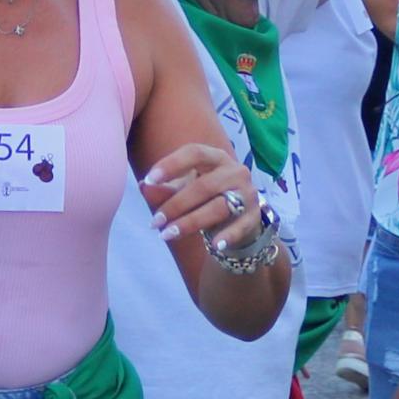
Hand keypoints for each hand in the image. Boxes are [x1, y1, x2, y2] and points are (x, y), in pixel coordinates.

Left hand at [139, 141, 262, 247]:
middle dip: (176, 205)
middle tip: (155, 221)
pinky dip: (229, 235)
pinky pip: (241, 226)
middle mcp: (235, 171)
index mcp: (216, 158)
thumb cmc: (206, 198)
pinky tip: (215, 245)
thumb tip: (144, 187)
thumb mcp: (184, 191)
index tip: (149, 179)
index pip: (195, 153)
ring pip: (219, 207)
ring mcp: (248, 194)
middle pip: (204, 186)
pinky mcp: (255, 216)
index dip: (171, 164)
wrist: (238, 220)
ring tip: (167, 235)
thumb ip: (166, 189)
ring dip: (190, 222)